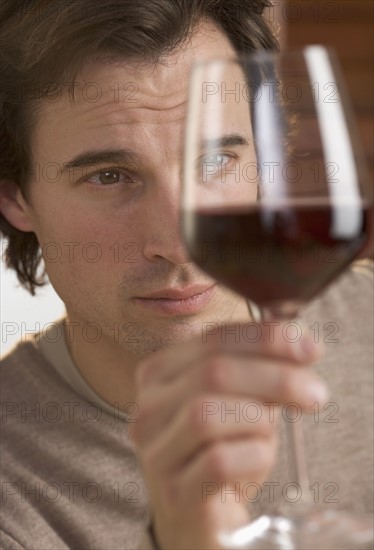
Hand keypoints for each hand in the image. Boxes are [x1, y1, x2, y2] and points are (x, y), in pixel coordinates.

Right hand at [130, 322, 326, 549]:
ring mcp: (156, 450)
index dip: (266, 338)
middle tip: (314, 392)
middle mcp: (148, 407)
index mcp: (161, 373)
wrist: (205, 518)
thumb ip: (262, 369)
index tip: (310, 348)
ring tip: (271, 436)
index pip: (214, 338)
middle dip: (275, 376)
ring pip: (208, 414)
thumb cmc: (225, 451)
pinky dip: (254, 456)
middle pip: (213, 372)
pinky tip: (259, 459)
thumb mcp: (243, 401)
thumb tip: (302, 344)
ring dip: (259, 420)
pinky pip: (219, 461)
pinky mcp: (174, 490)